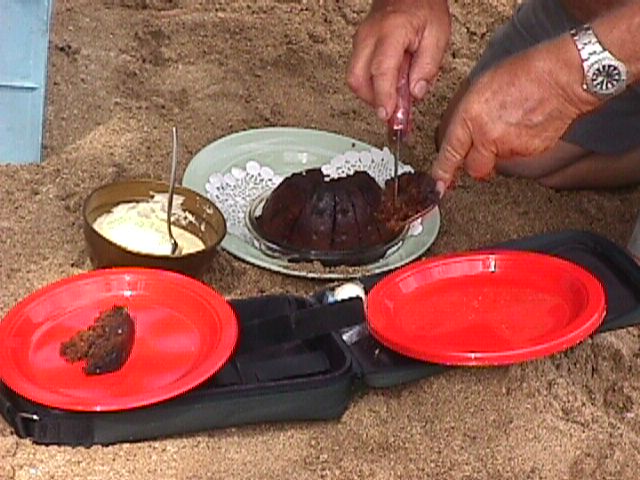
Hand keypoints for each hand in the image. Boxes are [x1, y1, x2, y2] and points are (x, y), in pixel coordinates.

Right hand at [347, 0, 450, 120]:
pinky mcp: (360, 46)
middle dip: (374, 101)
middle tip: (393, 110)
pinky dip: (372, 85)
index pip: (381, 72)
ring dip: (373, 94)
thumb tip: (416, 93)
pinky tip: (389, 85)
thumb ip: (428, 66)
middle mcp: (369, 37)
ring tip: (395, 96)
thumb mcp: (438, 34)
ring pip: (355, 79)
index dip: (383, 97)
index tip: (388, 115)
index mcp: (390, 32)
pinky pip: (359, 72)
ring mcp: (360, 41)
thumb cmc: (424, 7)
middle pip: (358, 80)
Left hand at [432, 35, 598, 190]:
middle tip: (487, 143)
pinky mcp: (530, 152)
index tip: (437, 187)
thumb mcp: (481, 88)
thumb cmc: (524, 74)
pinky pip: (518, 156)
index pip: (450, 153)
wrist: (562, 77)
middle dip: (477, 162)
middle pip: (475, 168)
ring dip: (501, 149)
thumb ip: (468, 116)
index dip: (442, 173)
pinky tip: (527, 125)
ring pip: (497, 161)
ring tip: (513, 122)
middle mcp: (487, 136)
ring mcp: (510, 147)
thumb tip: (463, 134)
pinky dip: (520, 145)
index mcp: (470, 117)